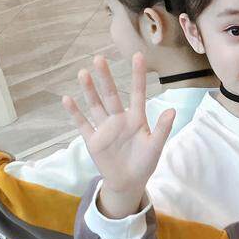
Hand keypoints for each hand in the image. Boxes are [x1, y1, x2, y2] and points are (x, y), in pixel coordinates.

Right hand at [62, 52, 174, 217]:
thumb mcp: (156, 147)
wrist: (129, 183)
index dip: (137, 75)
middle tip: (99, 58)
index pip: (137, 93)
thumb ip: (162, 129)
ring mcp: (105, 128)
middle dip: (105, 78)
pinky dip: (75, 113)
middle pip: (111, 95)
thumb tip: (172, 110)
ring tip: (83, 73)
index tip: (138, 55)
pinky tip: (67, 99)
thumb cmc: (145, 163)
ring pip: (95, 105)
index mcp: (136, 119)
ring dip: (89, 90)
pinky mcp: (93, 140)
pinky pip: (82, 124)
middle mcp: (119, 119)